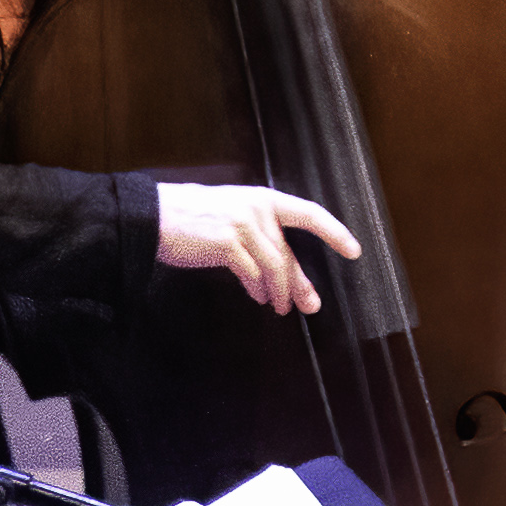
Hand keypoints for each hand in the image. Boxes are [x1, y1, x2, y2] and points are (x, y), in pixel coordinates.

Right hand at [156, 181, 361, 314]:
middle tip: (311, 304)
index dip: (335, 231)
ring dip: (281, 292)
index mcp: (262, 198)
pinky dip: (258, 289)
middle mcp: (256, 209)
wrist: (151, 216)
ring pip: (275, 267)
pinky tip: (259, 297)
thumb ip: (259, 235)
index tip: (354, 250)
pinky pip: (252, 274)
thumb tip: (284, 271)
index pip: (309, 213)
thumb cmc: (190, 217)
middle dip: (302, 282)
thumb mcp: (231, 215)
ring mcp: (242, 225)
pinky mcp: (226, 244)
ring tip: (281, 307)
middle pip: (290, 253)